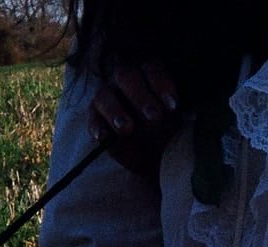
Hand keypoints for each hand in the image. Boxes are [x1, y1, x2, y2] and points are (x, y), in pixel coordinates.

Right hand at [87, 61, 180, 176]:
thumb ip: (173, 109)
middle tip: (154, 118)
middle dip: (140, 96)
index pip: (152, 69)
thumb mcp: (175, 119)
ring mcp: (107, 96)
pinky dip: (97, 127)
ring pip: (104, 96)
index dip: (161, 84)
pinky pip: (91, 117)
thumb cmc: (166, 129)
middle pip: (126, 76)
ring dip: (116, 111)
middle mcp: (125, 81)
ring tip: (128, 128)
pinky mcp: (94, 116)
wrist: (152, 155)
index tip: (173, 106)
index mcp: (148, 76)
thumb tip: (175, 107)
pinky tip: (104, 137)